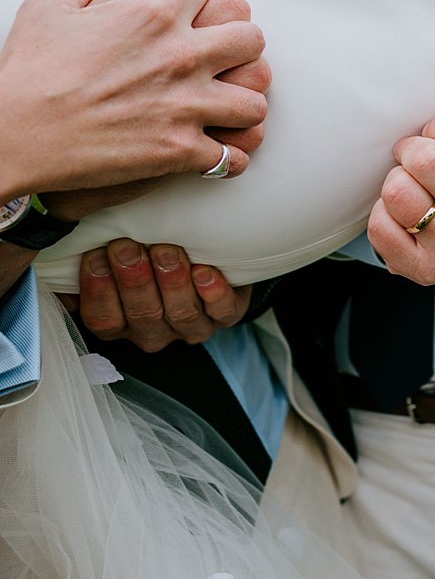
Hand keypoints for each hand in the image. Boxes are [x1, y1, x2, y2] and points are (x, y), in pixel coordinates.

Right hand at [0, 0, 268, 201]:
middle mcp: (181, 56)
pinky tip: (214, 154)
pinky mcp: (181, 150)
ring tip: (225, 110)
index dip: (197, 6)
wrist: (15, 135)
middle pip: (250, 39)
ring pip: (255, 100)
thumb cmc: (27, 73)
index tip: (189, 20)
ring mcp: (187, 104)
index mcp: (153, 14)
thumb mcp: (48, 9)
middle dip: (240, 48)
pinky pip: (233, 157)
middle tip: (225, 61)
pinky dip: (226, 159)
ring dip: (241, 105)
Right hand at [67, 240, 248, 351]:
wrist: (206, 259)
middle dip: (133, 280)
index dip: (98, 290)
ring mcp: (192, 327)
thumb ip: (91, 261)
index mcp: (122, 324)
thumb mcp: (113, 263)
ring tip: (166, 250)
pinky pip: (222, 311)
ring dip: (172, 281)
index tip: (95, 255)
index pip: (104, 319)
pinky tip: (205, 271)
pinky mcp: (227, 314)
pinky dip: (214, 292)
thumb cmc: (147, 257)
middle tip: (127, 246)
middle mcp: (155, 331)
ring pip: (181, 313)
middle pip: (142, 314)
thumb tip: (64, 250)